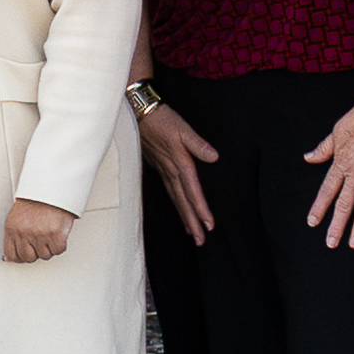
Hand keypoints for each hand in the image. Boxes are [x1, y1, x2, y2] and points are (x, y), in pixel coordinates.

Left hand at [0, 197, 73, 265]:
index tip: (26, 254)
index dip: (20, 257)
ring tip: (49, 232)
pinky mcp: (55, 235)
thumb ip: (14, 237)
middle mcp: (24, 233)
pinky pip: (58, 250)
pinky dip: (60, 244)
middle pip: (28, 258)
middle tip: (40, 241)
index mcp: (12, 229)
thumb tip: (10, 258)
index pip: (12, 255)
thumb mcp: (17, 217)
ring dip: (49, 247)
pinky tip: (57, 233)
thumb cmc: (36, 200)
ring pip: (45, 255)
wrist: (52, 187)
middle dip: (35, 252)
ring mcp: (39, 235)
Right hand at [137, 97, 221, 238]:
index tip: (208, 225)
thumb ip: (198, 144)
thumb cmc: (161, 119)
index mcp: (179, 163)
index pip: (192, 192)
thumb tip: (213, 156)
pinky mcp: (160, 167)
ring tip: (192, 232)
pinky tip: (180, 208)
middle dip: (192, 222)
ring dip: (184, 216)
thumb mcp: (183, 128)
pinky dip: (176, 203)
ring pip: (176, 199)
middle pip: (183, 201)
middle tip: (200, 240)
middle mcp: (171, 170)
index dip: (201, 209)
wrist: (140, 113)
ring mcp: (164, 170)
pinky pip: (169, 191)